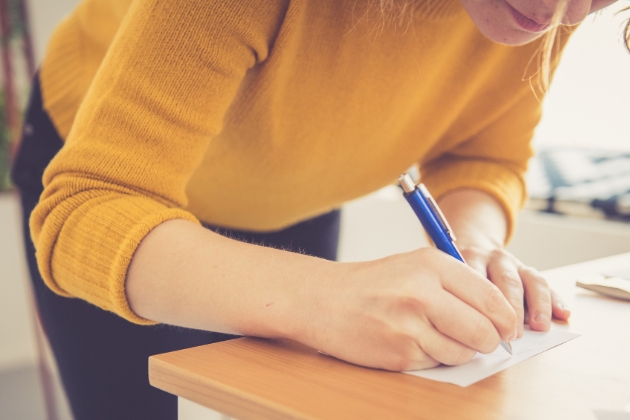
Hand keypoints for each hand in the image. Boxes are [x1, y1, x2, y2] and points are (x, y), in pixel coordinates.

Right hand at [299, 247, 516, 370]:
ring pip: (463, 352)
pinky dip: (433, 357)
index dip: (507, 318)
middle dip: (490, 340)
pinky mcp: (400, 354)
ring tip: (436, 334)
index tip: (508, 327)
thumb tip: (500, 316)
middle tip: (483, 339)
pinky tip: (414, 341)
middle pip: (484, 331)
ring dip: (459, 350)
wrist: (323, 300)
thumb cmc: (371, 283)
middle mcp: (422, 293)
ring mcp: (410, 326)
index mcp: (431, 265)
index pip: (491, 298)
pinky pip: (437, 363)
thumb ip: (458, 284)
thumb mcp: (415, 266)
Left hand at [435, 188, 570, 337]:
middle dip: (511, 309)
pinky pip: (544, 283)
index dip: (482, 306)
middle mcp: (492, 258)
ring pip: (528, 280)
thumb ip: (453, 296)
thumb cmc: (455, 277)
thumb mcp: (446, 280)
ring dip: (536, 305)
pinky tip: (562, 314)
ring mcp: (512, 263)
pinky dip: (554, 300)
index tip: (484, 329)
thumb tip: (457, 331)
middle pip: (506, 281)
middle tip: (511, 335)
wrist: (471, 248)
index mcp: (468, 259)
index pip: (477, 280)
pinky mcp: (528, 270)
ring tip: (539, 327)